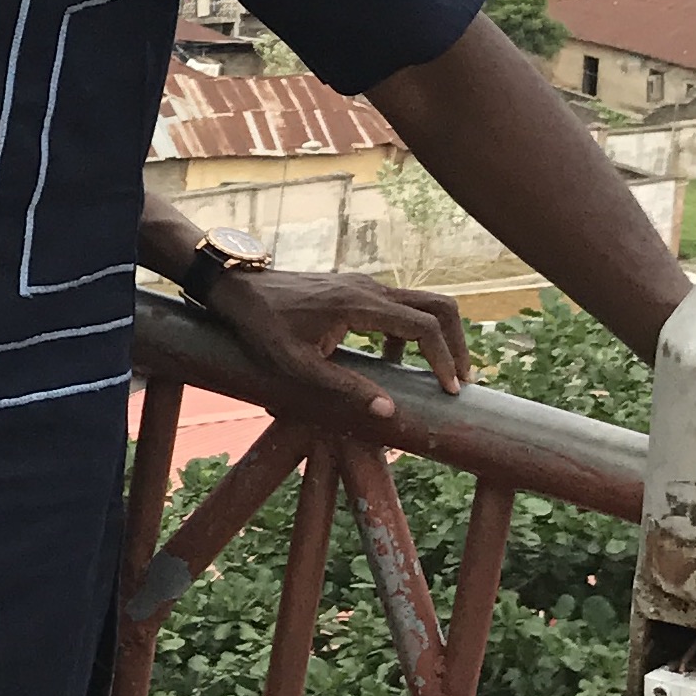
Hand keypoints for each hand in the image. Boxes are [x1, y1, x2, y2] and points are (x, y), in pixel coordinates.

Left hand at [194, 263, 470, 424]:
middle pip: (438, 306)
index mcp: (359, 305)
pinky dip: (412, 332)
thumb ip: (343, 387)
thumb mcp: (296, 365)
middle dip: (457, 343)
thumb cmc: (262, 326)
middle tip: (458, 380)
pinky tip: (396, 363)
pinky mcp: (357, 290)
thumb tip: (388, 410)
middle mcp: (369, 288)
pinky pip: (400, 307)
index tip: (450, 389)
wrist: (237, 289)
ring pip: (422, 304)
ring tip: (437, 376)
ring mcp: (364, 285)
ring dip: (438, 337)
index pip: (424, 326)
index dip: (445, 358)